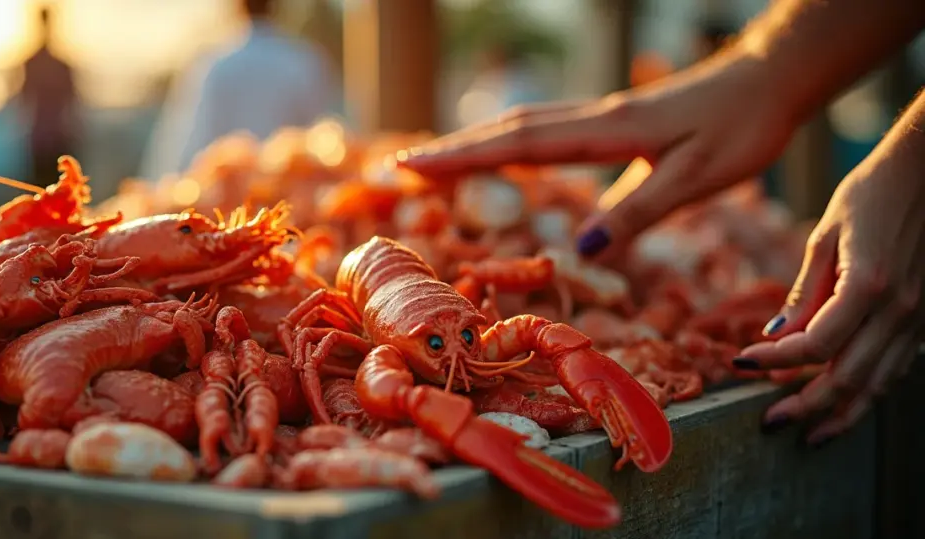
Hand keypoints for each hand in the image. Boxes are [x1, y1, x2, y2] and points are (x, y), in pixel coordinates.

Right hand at [397, 52, 799, 259]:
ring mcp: (600, 116)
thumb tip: (583, 253)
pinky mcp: (612, 121)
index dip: (463, 157)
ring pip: (524, 126)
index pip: (519, 145)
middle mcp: (593, 118)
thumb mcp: (696, 179)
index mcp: (606, 132)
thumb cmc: (741, 129)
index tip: (413, 166)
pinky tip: (503, 154)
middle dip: (453, 148)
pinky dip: (510, 141)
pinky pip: (547, 130)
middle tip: (401, 165)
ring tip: (435, 161)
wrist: (769, 80)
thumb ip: (638, 212)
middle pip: (509, 130)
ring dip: (475, 141)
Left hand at [734, 141, 924, 446]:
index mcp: (867, 285)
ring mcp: (918, 317)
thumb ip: (804, 292)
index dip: (775, 361)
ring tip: (809, 435)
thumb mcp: (826, 236)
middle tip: (770, 422)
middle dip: (805, 405)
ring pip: (879, 383)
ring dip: (842, 414)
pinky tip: (849, 404)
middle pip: (848, 377)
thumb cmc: (871, 194)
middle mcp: (898, 309)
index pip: (814, 345)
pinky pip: (897, 367)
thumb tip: (776, 335)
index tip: (742, 362)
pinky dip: (871, 392)